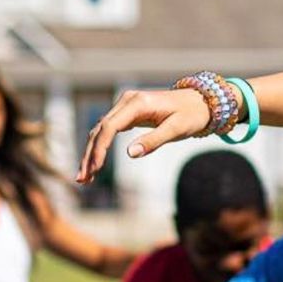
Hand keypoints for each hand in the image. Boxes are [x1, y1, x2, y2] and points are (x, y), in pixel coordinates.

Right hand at [77, 88, 212, 184]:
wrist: (200, 101)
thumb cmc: (191, 115)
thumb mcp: (177, 129)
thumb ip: (154, 141)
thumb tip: (129, 154)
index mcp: (137, 103)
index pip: (109, 127)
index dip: (100, 149)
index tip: (95, 170)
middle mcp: (127, 101)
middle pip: (100, 129)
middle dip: (90, 155)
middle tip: (82, 180)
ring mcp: (125, 105)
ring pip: (100, 130)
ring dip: (91, 153)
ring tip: (84, 178)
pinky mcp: (127, 113)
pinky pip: (108, 130)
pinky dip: (99, 147)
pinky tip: (94, 164)